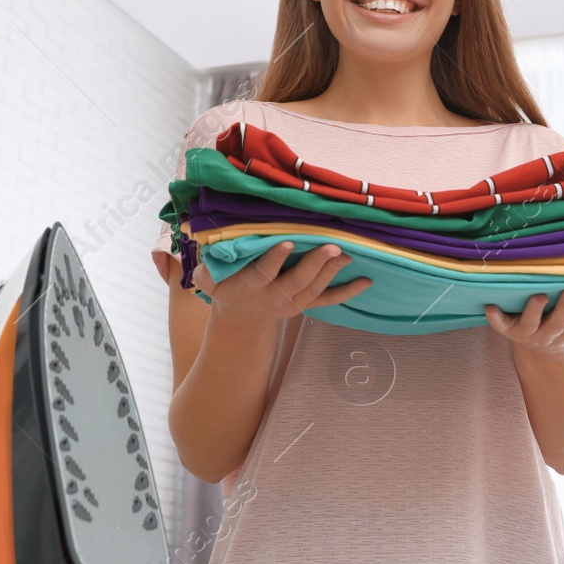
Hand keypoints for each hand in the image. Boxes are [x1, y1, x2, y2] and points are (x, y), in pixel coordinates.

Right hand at [197, 241, 371, 325]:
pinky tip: (367, 281)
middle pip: (297, 280)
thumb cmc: (224, 290)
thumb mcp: (208, 281)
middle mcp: (275, 296)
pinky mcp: (306, 305)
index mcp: (251, 286)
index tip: (285, 242)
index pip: (264, 272)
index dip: (275, 258)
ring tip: (347, 253)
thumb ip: (205, 269)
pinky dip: (348, 292)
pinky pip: (330, 300)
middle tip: (331, 246)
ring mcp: (294, 302)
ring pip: (316, 287)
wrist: (240, 322)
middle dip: (314, 263)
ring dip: (332, 271)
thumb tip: (196, 252)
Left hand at [485, 290, 563, 361]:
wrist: (540, 354)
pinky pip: (500, 326)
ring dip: (534, 311)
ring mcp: (530, 334)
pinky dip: (495, 318)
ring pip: (532, 323)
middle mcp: (551, 334)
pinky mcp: (510, 330)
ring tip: (539, 296)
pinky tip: (489, 306)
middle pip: (560, 323)